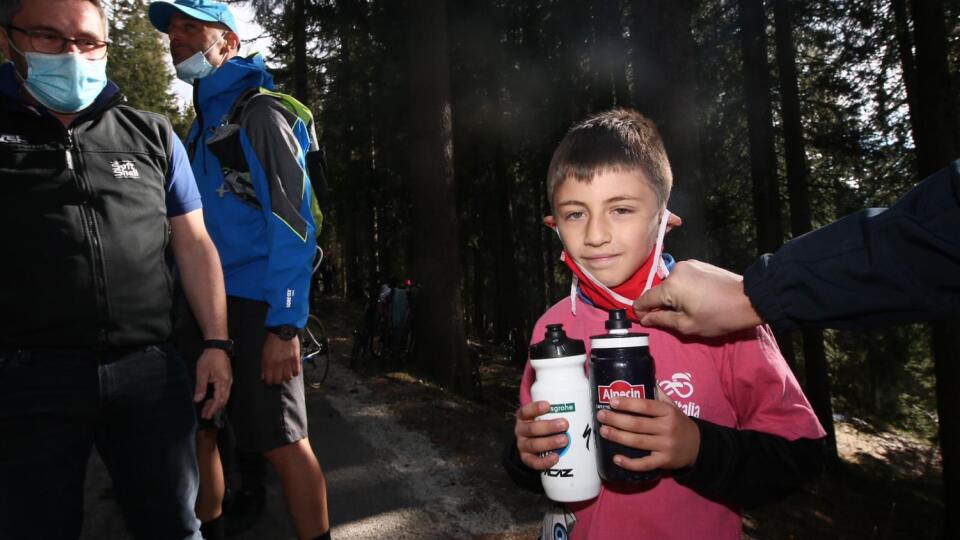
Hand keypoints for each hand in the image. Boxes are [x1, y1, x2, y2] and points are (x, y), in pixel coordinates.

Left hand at [194, 349, 231, 418]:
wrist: (217, 347)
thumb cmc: (209, 358)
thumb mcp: (202, 372)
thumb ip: (200, 387)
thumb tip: (198, 400)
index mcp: (222, 382)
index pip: (218, 399)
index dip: (212, 409)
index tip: (206, 415)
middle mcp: (228, 383)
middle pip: (223, 400)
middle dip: (214, 409)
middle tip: (205, 415)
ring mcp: (228, 381)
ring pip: (224, 397)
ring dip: (216, 404)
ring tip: (206, 409)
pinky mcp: (227, 379)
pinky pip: (224, 392)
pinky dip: (218, 398)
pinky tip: (211, 400)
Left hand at [261, 332, 300, 384]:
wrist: (283, 331)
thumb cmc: (272, 341)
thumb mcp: (264, 353)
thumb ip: (263, 366)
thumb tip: (263, 377)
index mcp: (268, 363)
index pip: (268, 381)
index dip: (269, 382)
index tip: (270, 380)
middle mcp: (278, 364)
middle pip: (278, 381)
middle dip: (277, 380)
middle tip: (278, 377)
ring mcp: (287, 362)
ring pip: (288, 378)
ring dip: (286, 377)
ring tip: (286, 373)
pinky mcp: (295, 359)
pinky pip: (296, 372)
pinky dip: (294, 373)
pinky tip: (292, 369)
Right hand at [514, 400, 569, 470]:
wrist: (533, 443)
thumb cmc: (543, 425)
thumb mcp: (544, 416)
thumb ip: (555, 411)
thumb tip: (580, 407)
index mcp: (524, 417)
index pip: (526, 411)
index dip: (535, 408)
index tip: (548, 405)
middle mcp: (521, 431)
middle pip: (532, 429)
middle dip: (549, 427)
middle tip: (565, 425)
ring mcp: (522, 446)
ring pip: (534, 445)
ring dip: (550, 442)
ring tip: (565, 440)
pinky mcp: (526, 459)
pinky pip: (534, 462)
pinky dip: (545, 461)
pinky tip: (556, 457)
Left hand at [595, 391, 699, 471]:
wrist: (697, 447)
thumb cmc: (679, 423)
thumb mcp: (673, 406)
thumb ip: (658, 393)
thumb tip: (641, 374)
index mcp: (668, 412)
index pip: (646, 406)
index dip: (628, 403)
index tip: (612, 401)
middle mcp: (668, 428)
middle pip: (637, 424)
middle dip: (616, 420)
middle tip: (601, 415)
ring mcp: (666, 446)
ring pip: (638, 442)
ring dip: (618, 437)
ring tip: (603, 431)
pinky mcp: (664, 461)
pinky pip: (644, 464)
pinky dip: (629, 463)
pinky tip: (615, 458)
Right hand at [633, 260, 762, 335]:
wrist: (750, 299)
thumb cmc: (719, 316)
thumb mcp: (688, 325)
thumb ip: (662, 320)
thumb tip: (645, 318)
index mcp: (671, 285)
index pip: (645, 298)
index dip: (640, 311)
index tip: (642, 320)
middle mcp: (676, 270)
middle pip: (659, 290)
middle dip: (660, 305)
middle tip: (670, 320)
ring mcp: (688, 264)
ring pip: (671, 284)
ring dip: (672, 296)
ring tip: (686, 309)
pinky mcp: (699, 264)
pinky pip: (682, 278)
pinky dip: (683, 289)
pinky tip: (695, 298)